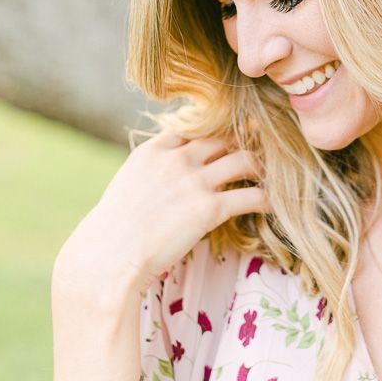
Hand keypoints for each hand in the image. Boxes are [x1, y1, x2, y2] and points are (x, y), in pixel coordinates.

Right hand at [54, 132, 267, 306]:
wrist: (110, 254)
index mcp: (153, 151)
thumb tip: (161, 183)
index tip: (225, 136)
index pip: (192, 126)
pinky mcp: (210, 208)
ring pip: (243, 159)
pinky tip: (271, 204)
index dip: (212, 131)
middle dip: (242, 141)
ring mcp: (195, 181)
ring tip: (268, 175)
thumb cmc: (113, 230)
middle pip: (222, 138)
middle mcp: (177, 159)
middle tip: (259, 149)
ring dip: (259, 166)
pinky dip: (265, 198)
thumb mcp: (127, 186)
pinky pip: (251, 196)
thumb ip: (150, 174)